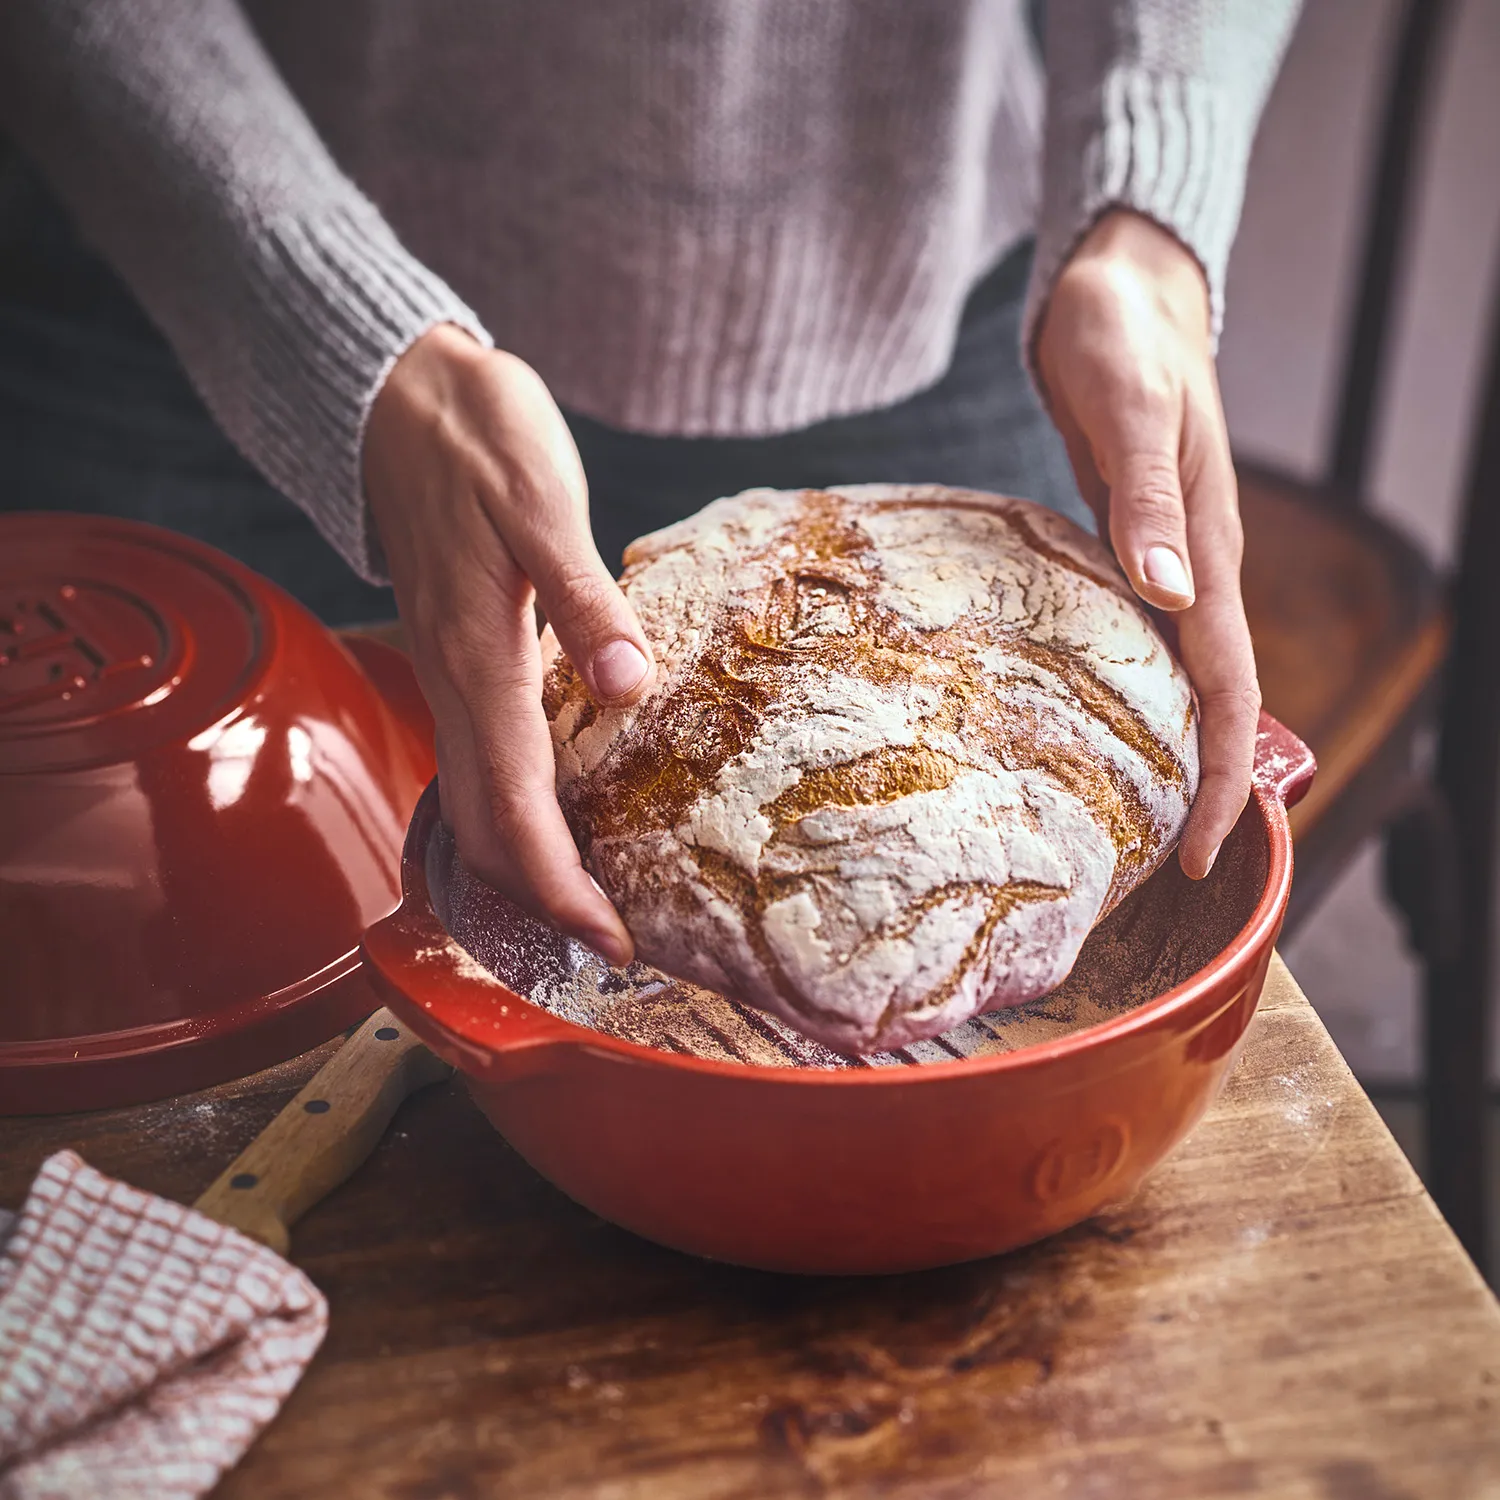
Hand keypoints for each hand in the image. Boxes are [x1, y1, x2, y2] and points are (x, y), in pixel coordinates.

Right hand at [364, 325, 654, 962]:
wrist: (396, 396)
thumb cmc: (475, 438)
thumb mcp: (540, 502)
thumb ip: (584, 598)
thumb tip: (630, 684)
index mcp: (480, 661)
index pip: (515, 811)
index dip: (561, 889)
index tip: (610, 943)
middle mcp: (455, 683)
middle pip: (488, 829)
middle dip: (545, 901)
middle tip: (612, 947)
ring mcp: (450, 673)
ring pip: (478, 802)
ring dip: (529, 865)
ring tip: (591, 902)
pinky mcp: (458, 655)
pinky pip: (480, 760)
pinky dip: (516, 812)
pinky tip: (560, 815)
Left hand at [1035, 210, 1260, 877]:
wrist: (1119, 289)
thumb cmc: (1122, 339)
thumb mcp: (1131, 410)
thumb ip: (1147, 500)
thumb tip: (1172, 594)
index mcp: (1208, 554)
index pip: (1228, 689)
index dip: (1218, 777)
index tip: (1195, 855)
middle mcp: (1193, 570)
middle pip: (1210, 701)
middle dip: (1194, 786)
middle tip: (1154, 869)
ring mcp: (1161, 560)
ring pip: (1175, 676)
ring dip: (1162, 746)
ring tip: (1123, 818)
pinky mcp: (1124, 545)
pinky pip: (1135, 638)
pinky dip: (1124, 689)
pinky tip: (1087, 719)